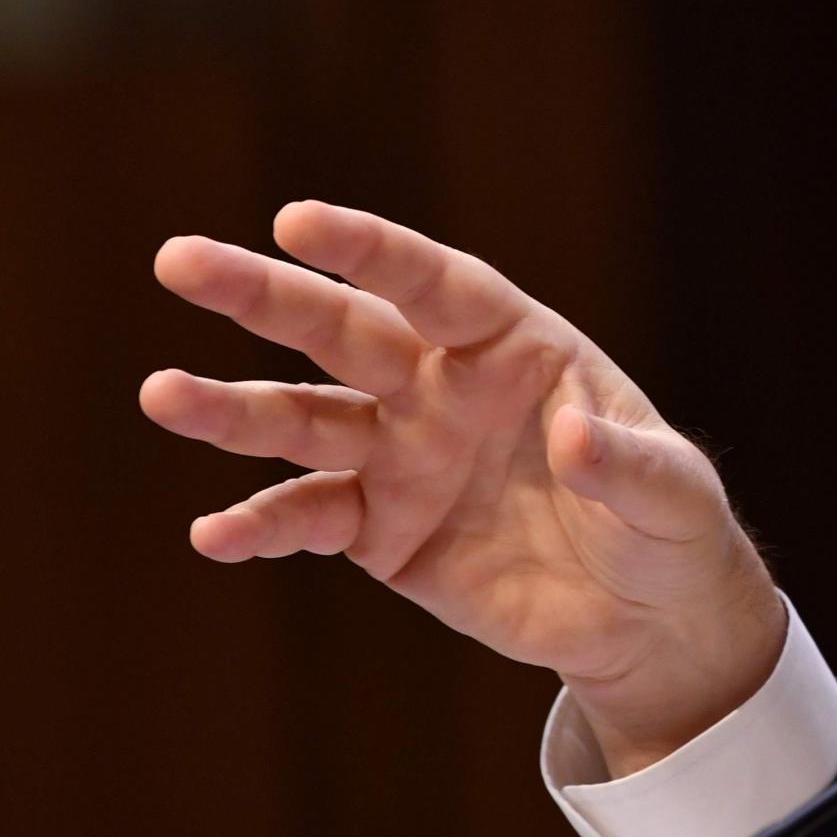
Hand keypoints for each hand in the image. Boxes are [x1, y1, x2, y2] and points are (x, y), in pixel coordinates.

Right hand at [142, 200, 784, 774]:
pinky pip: (308, 517)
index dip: (370, 251)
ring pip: (303, 418)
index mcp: (514, 347)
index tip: (296, 220)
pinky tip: (215, 536)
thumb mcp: (671, 495)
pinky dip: (261, 526)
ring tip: (164, 395)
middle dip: (263, 296)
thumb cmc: (668, 527)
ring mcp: (402, 455)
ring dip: (234, 409)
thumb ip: (626, 463)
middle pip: (342, 331)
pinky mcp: (380, 530)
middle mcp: (442, 387)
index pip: (435, 284)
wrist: (646, 616)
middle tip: (179, 261)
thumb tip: (574, 438)